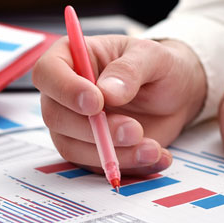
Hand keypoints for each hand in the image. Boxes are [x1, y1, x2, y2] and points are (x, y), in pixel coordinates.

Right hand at [32, 35, 206, 175]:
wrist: (175, 96)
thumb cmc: (158, 67)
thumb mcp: (152, 56)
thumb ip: (129, 70)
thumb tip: (107, 91)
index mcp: (71, 58)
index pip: (48, 73)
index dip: (66, 90)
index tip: (96, 103)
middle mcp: (64, 94)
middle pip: (55, 116)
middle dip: (93, 129)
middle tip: (134, 129)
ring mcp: (73, 125)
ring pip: (72, 147)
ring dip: (111, 153)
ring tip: (152, 148)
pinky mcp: (88, 151)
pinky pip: (95, 166)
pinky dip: (127, 165)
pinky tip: (155, 155)